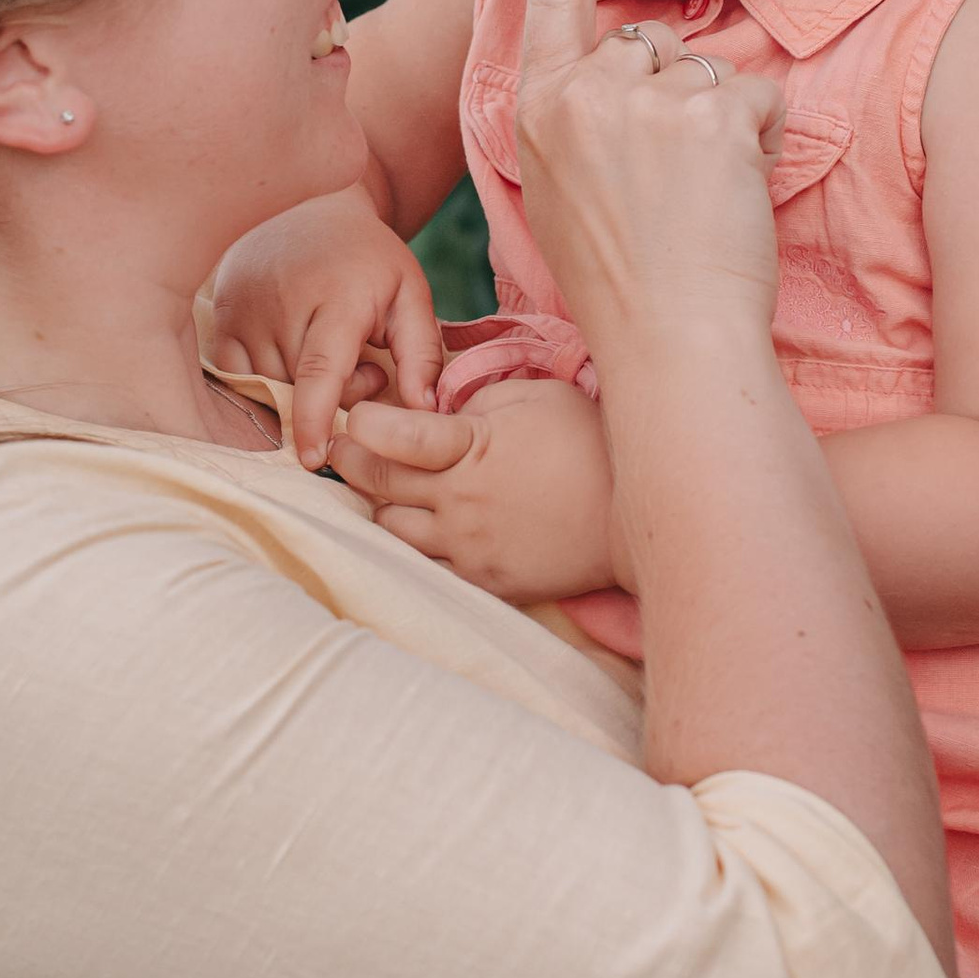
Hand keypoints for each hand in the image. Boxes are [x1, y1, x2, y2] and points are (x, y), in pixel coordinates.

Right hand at [209, 187, 441, 468]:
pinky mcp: (219, 317)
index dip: (314, 419)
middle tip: (361, 361)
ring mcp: (243, 309)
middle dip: (333, 396)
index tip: (313, 458)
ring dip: (298, 388)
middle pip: (298, 388)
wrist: (311, 209)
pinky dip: (263, 380)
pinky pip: (236, 375)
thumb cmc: (369, 260)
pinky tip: (290, 352)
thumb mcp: (410, 293)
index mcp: (335, 297)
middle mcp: (281, 303)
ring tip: (325, 348)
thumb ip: (422, 354)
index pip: (318, 371)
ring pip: (266, 385)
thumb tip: (423, 411)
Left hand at [330, 378, 626, 599]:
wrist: (634, 519)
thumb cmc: (589, 443)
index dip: (364, 425)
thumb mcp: (536, 396)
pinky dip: (415, 547)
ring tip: (390, 491)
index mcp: (473, 448)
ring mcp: (471, 546)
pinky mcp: (486, 581)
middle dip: (352, 461)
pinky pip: (427, 568)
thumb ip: (478, 399)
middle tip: (344, 449)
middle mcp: (462, 501)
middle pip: (378, 483)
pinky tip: (421, 530)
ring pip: (392, 530)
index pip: (394, 437)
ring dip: (383, 507)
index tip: (357, 418)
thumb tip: (440, 409)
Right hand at [513, 0, 785, 369]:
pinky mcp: (708, 113)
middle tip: (672, 191)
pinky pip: (755, 98)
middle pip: (651, 46)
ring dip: (722, 128)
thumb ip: (582, 122)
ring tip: (700, 202)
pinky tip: (734, 197)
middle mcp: (580, 90)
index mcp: (536, 108)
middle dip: (678, 101)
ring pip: (707, 73)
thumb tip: (620, 70)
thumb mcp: (567, 194)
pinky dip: (761, 145)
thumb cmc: (626, 288)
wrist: (670, 346)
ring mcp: (642, 97)